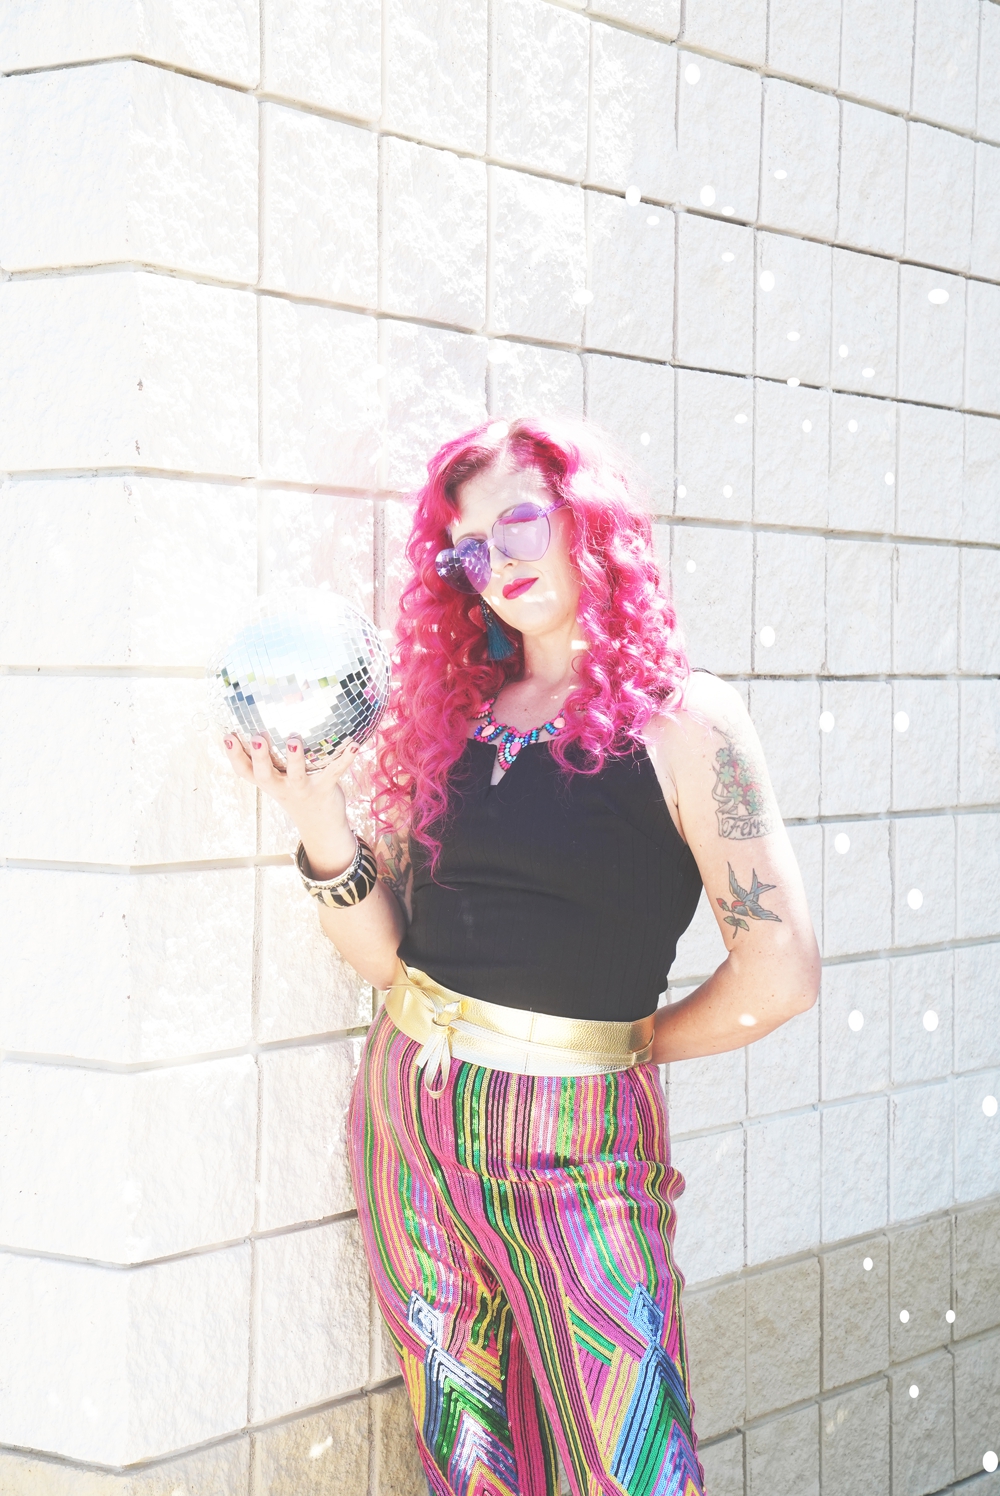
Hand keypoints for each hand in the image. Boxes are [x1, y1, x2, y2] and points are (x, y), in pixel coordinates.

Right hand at [221, 731, 359, 876]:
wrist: (320, 824)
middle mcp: (282, 787)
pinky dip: (345, 758)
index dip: (234, 756)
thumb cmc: (295, 791)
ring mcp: (303, 789)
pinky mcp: (324, 788)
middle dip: (259, 757)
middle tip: (256, 737)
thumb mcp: (276, 778)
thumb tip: (255, 723)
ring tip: (294, 740)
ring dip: (295, 758)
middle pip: (265, 775)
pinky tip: (353, 745)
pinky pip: (334, 772)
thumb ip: (266, 758)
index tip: (227, 737)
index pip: (245, 771)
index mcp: (269, 782)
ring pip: (296, 775)